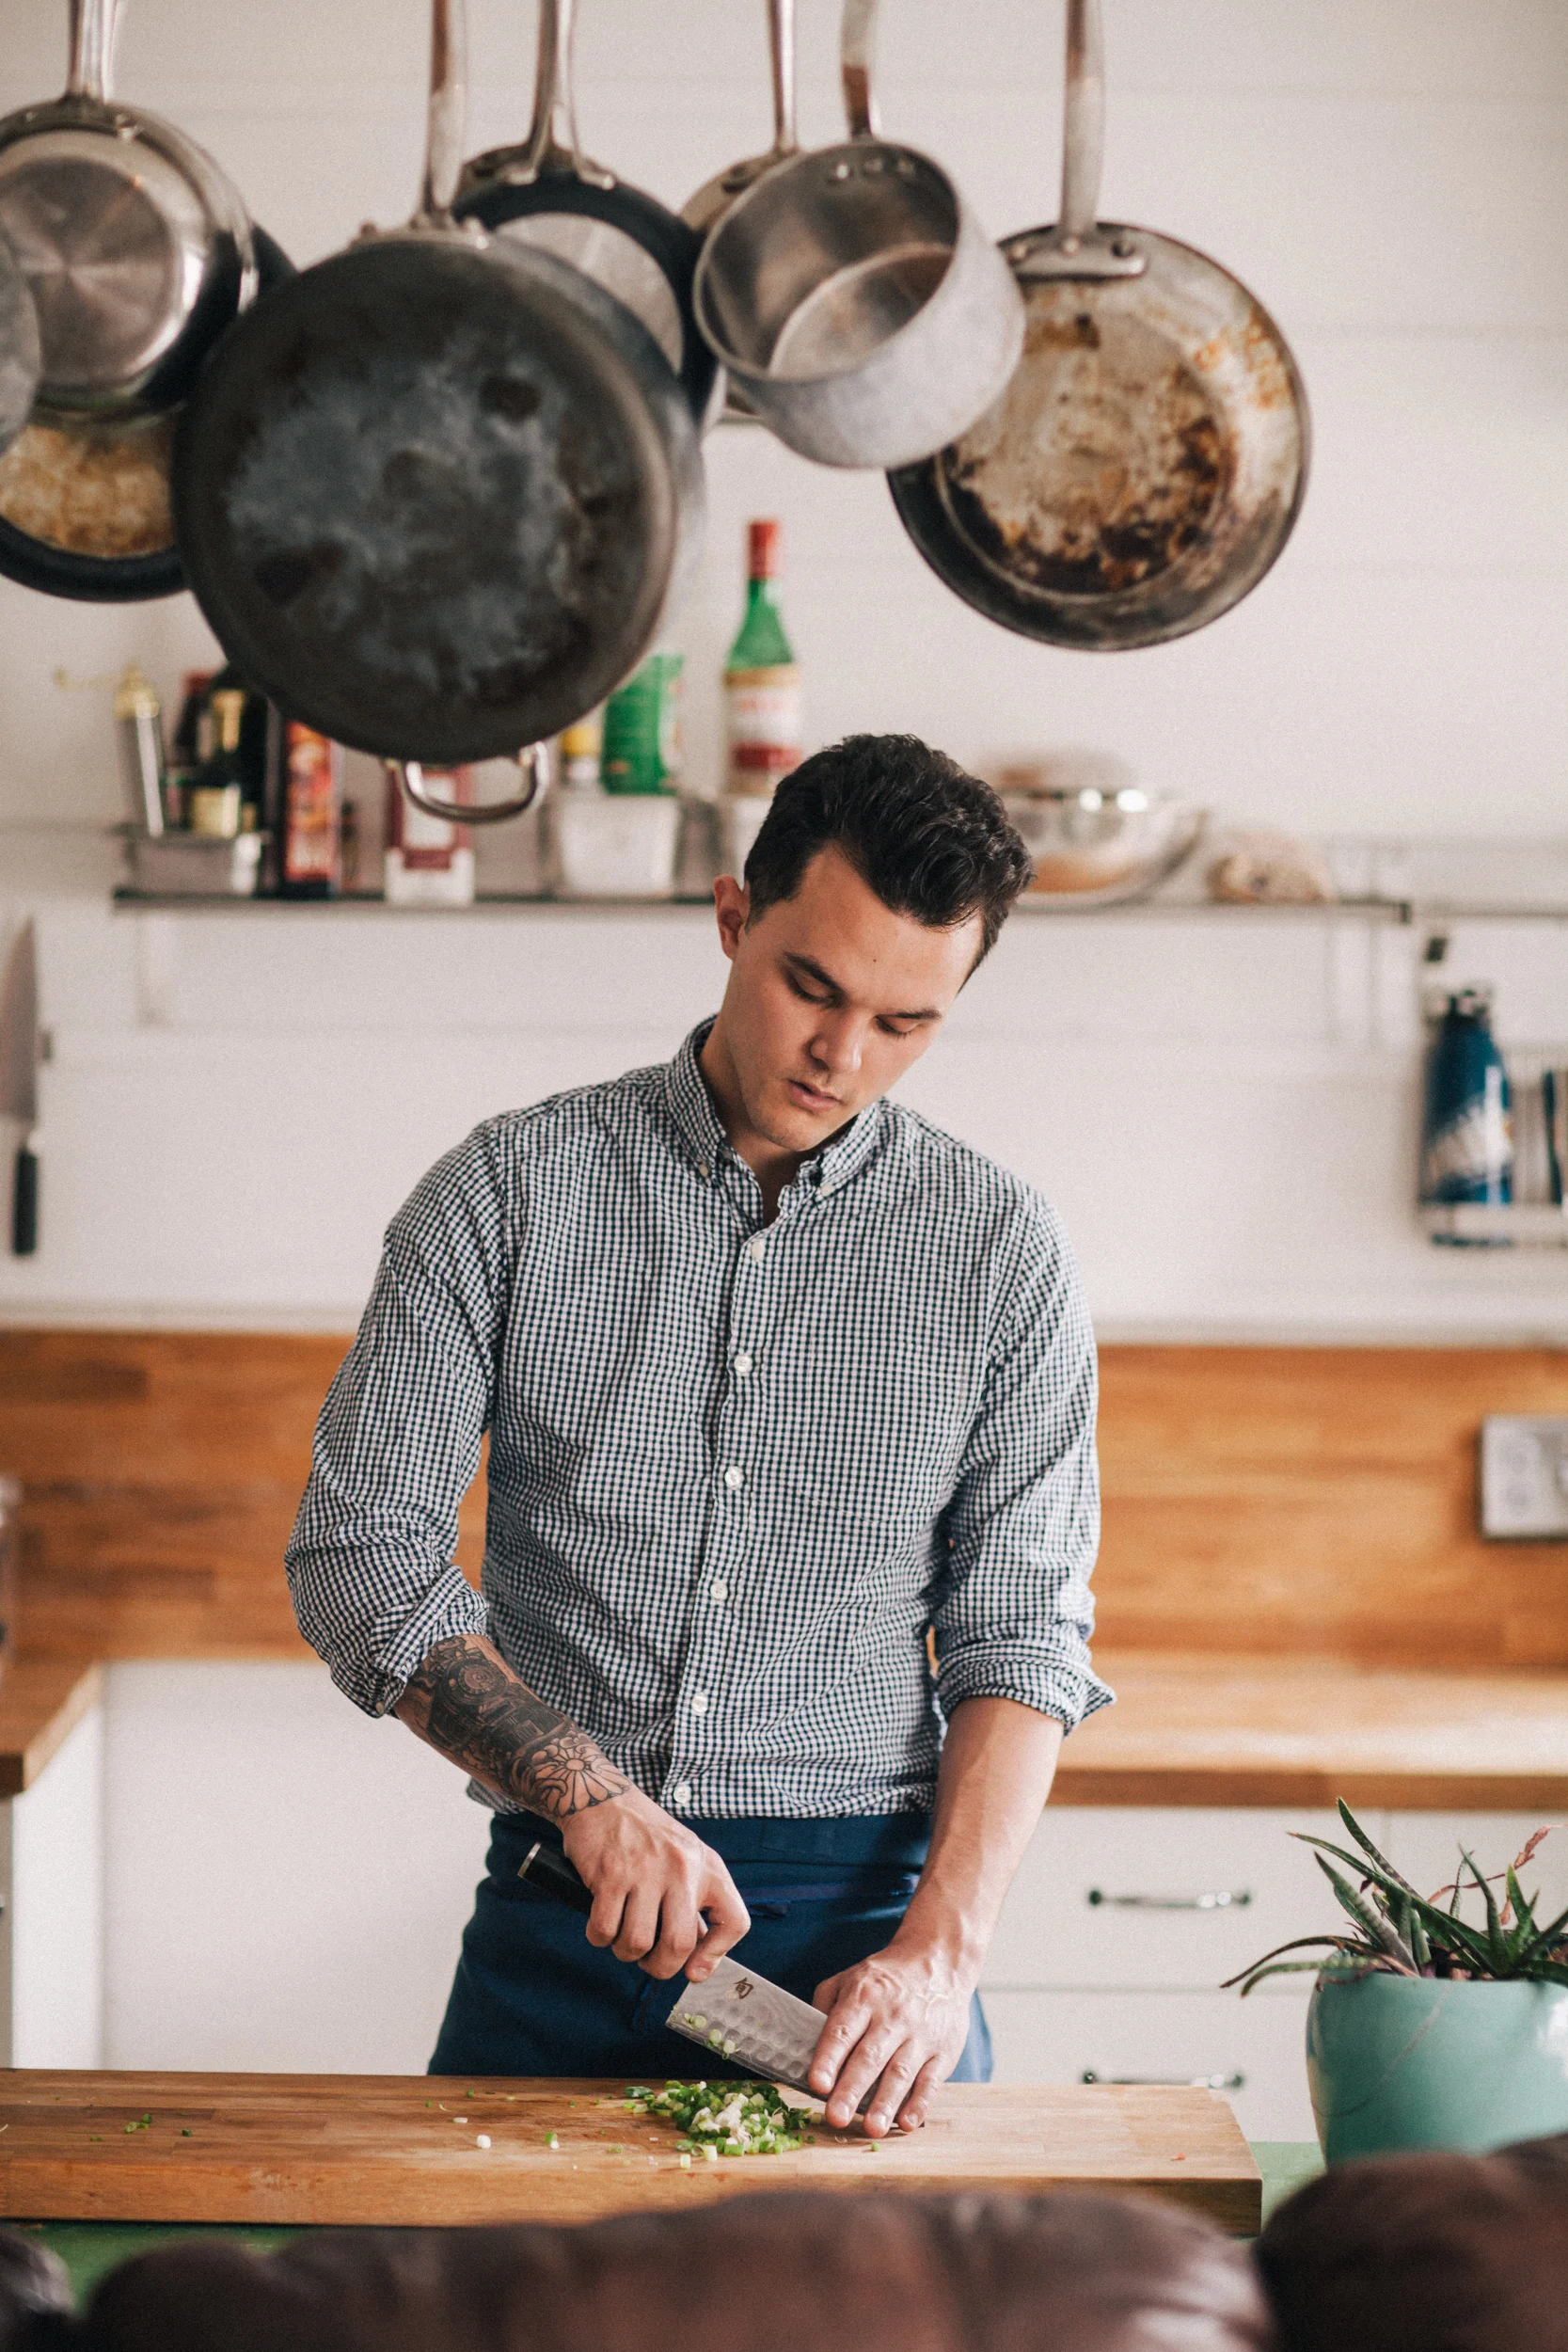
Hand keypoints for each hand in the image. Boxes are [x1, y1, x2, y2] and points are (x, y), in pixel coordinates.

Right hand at [560, 1786, 749, 1981]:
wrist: (603, 1798)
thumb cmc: (645, 1834)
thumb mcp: (685, 1858)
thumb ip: (695, 1902)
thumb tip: (699, 1957)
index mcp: (707, 1866)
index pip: (734, 1921)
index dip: (716, 1955)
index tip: (695, 1969)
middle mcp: (681, 1869)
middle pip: (679, 1945)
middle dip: (660, 1967)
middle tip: (649, 1961)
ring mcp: (645, 1871)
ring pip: (637, 1943)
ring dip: (625, 1952)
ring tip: (621, 1937)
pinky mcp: (611, 1875)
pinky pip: (604, 1930)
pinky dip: (599, 1937)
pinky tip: (601, 1922)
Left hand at [809, 1942, 974, 2137]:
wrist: (938, 1962)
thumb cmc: (885, 1979)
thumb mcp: (850, 1978)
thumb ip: (825, 2007)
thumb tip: (805, 2043)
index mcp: (864, 1997)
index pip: (842, 2030)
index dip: (829, 2058)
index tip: (817, 2084)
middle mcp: (892, 2017)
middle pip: (869, 2057)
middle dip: (851, 2089)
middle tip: (836, 2118)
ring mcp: (920, 2035)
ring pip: (900, 2072)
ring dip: (885, 2103)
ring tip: (871, 2128)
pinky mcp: (943, 2051)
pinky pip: (932, 2080)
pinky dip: (920, 2103)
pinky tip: (907, 2123)